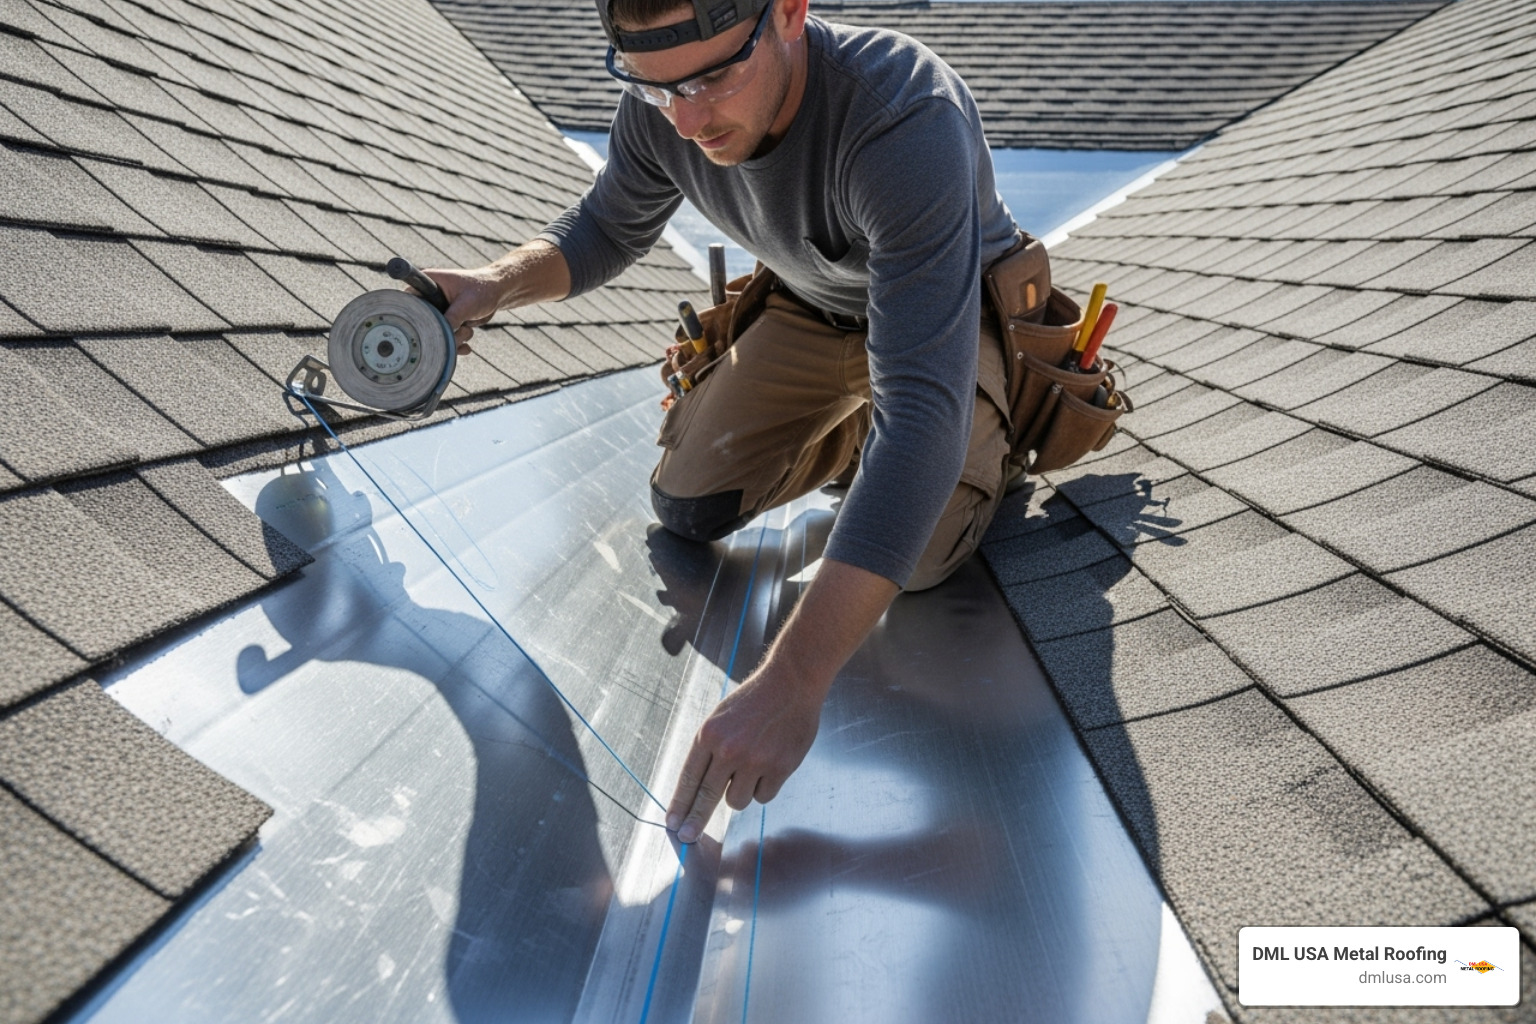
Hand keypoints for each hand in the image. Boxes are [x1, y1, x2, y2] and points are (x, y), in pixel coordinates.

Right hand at [403, 240, 572, 354]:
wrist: (498, 292)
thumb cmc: (483, 289)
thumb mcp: (466, 304)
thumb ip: (452, 320)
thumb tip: (440, 337)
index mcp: (427, 284)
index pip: (407, 302)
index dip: (411, 317)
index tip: (425, 328)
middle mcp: (428, 297)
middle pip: (421, 323)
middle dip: (439, 333)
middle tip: (459, 330)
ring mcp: (437, 310)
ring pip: (435, 334)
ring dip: (452, 339)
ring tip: (468, 331)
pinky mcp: (446, 321)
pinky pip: (444, 338)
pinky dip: (455, 345)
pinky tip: (466, 347)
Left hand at [666, 662, 823, 842]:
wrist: (791, 683)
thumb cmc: (755, 700)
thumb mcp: (720, 717)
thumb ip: (709, 750)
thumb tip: (698, 787)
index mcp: (709, 734)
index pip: (689, 778)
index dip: (679, 804)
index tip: (673, 822)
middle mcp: (729, 750)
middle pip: (707, 797)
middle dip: (695, 820)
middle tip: (686, 837)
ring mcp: (755, 761)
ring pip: (737, 801)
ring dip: (740, 793)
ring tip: (750, 768)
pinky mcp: (779, 768)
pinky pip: (763, 796)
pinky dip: (764, 788)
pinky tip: (769, 766)